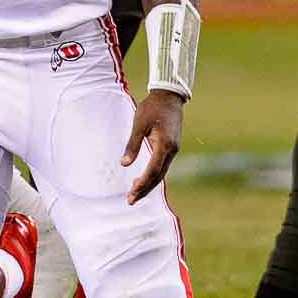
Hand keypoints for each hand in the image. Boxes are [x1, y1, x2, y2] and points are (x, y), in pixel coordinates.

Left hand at [121, 89, 182, 203]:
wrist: (169, 96)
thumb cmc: (152, 107)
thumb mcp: (139, 124)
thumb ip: (133, 144)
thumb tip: (124, 164)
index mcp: (164, 145)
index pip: (152, 171)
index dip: (142, 184)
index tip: (131, 194)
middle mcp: (171, 150)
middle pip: (158, 176)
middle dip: (144, 189)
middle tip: (130, 200)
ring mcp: (173, 149)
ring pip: (161, 172)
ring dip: (148, 183)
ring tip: (134, 192)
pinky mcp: (171, 147)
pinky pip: (162, 166)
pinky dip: (153, 175)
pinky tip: (143, 178)